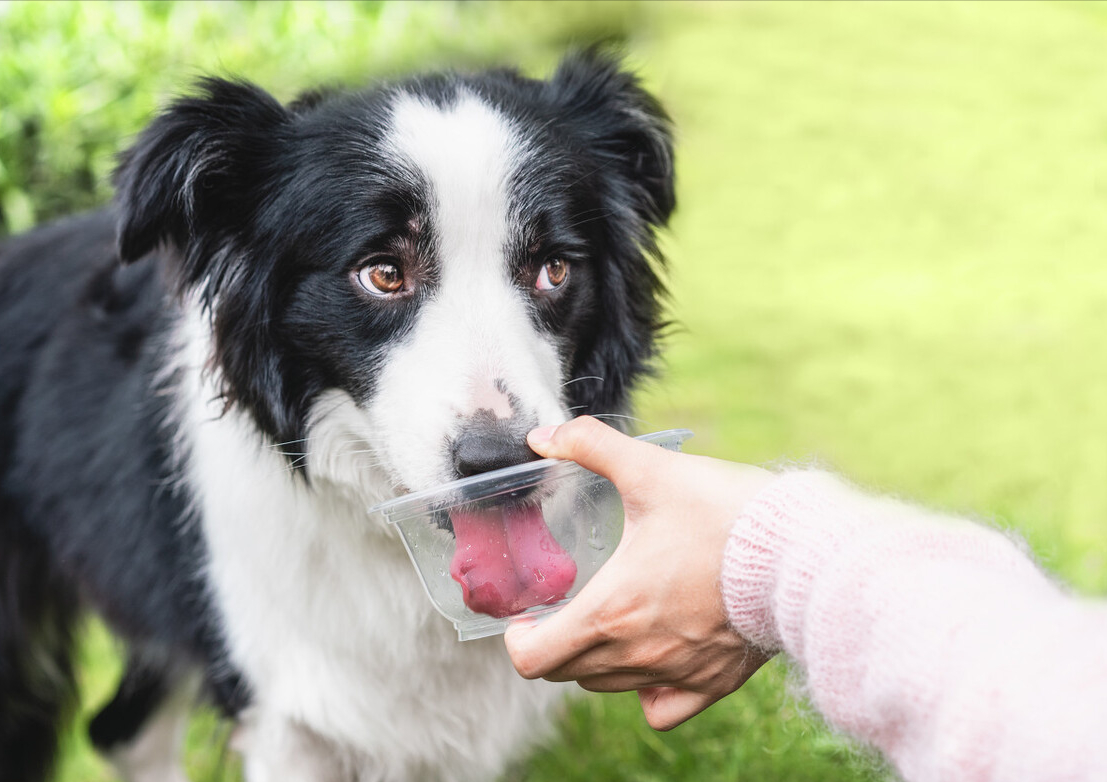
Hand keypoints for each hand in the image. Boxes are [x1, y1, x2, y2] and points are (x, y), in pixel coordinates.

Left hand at [504, 416, 775, 730]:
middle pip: (565, 674)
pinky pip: (662, 708)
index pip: (533, 659)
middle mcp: (637, 654)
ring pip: (608, 687)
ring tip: (606, 622)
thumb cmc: (726, 513)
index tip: (527, 617)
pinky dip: (646, 692)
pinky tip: (651, 658)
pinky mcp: (714, 681)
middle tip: (563, 610)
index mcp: (611, 611)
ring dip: (593, 660)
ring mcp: (676, 673)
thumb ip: (590, 446)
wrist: (802, 551)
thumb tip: (544, 434)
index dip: (519, 639)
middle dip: (552, 644)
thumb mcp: (651, 468)